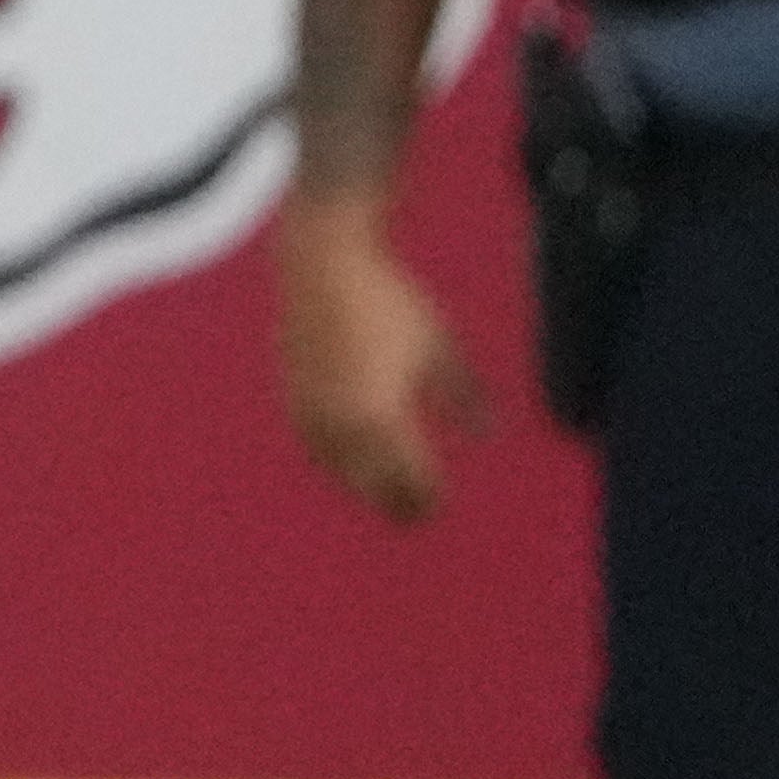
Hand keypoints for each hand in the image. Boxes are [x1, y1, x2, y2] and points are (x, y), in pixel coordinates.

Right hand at [275, 201, 480, 522]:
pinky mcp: (290, 394)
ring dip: (361, 484)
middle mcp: (341, 420)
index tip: (440, 506)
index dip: (427, 496)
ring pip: (337, 468)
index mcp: (381, 413)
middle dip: (394, 501)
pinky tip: (349, 459)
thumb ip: (464, 394)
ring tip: (383, 494)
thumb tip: (487, 434)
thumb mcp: (440, 346)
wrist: (321, 262)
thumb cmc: (390, 300)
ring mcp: (310, 408)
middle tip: (417, 516)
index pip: (407, 477)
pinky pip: (314, 445)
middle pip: (369, 483)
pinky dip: (334, 460)